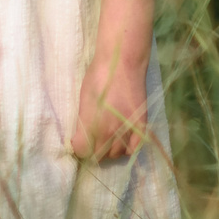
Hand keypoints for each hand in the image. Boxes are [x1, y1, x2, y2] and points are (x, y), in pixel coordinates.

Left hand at [72, 0, 155, 160]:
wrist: (123, 63)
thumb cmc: (98, 76)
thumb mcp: (83, 100)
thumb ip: (83, 121)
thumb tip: (80, 136)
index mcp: (92, 124)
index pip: (82, 151)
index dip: (78, 148)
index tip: (77, 142)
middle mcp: (110, 132)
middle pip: (99, 156)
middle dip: (92, 152)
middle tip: (89, 143)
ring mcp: (127, 130)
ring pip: (116, 154)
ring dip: (108, 151)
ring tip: (104, 142)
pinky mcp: (141, 126)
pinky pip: (134, 149)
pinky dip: (126, 149)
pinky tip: (121, 143)